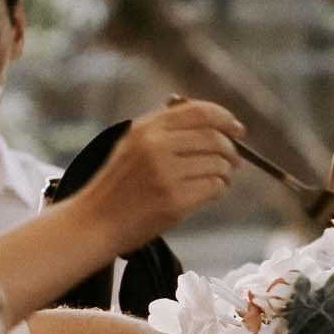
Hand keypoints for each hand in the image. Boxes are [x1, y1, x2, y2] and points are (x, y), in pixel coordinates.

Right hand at [76, 100, 243, 250]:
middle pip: (214, 138)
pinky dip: (219, 188)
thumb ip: (165, 130)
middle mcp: (156, 147)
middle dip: (231, 149)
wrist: (95, 221)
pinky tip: (213, 191)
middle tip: (235, 160)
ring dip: (227, 171)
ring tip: (222, 177)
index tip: (237, 129)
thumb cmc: (118, 185)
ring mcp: (166, 174)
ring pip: (218, 163)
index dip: (225, 118)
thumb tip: (213, 122)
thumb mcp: (132, 145)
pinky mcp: (175, 200)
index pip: (199, 112)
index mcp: (146, 129)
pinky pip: (213, 187)